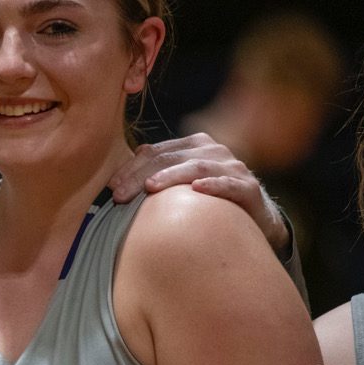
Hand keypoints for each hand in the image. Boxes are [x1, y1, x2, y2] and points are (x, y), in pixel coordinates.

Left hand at [108, 133, 288, 253]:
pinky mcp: (248, 187)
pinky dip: (213, 185)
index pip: (155, 152)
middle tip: (119, 195)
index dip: (131, 168)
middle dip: (141, 176)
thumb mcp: (178, 187)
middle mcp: (213, 151)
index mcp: (193, 146)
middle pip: (170, 158)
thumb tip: (115, 183)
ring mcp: (232, 167)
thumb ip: (153, 178)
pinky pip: (229, 184)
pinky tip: (196, 190)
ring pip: (196, 167)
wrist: (253, 219)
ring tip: (150, 188)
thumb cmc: (206, 202)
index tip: (110, 187)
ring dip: (171, 177)